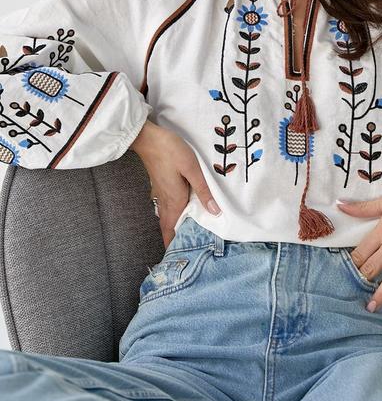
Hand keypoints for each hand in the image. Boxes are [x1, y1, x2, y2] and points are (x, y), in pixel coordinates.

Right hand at [129, 119, 221, 248]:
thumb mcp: (192, 168)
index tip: (178, 262)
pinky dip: (171, 217)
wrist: (148, 138)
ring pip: (166, 218)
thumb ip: (203, 191)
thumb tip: (215, 212)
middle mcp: (165, 201)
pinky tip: (179, 214)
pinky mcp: (160, 186)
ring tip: (182, 239)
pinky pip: (165, 208)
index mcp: (174, 201)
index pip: (172, 231)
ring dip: (172, 230)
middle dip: (173, 242)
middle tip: (182, 254)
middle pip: (167, 228)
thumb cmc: (170, 151)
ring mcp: (160, 194)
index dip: (173, 246)